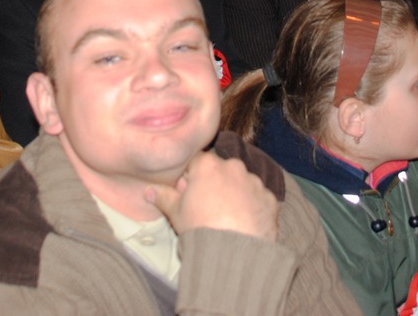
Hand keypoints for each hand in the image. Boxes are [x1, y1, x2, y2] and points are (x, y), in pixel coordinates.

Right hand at [144, 151, 277, 240]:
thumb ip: (162, 197)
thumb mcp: (176, 213)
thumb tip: (147, 190)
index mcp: (209, 166)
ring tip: (227, 218)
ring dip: (235, 194)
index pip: (197, 161)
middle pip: (221, 170)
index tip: (188, 193)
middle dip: (215, 183)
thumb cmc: (200, 229)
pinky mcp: (270, 200)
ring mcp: (255, 183)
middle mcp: (234, 168)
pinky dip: (253, 207)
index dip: (191, 176)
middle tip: (207, 207)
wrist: (233, 255)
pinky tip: (244, 224)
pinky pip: (259, 199)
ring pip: (242, 183)